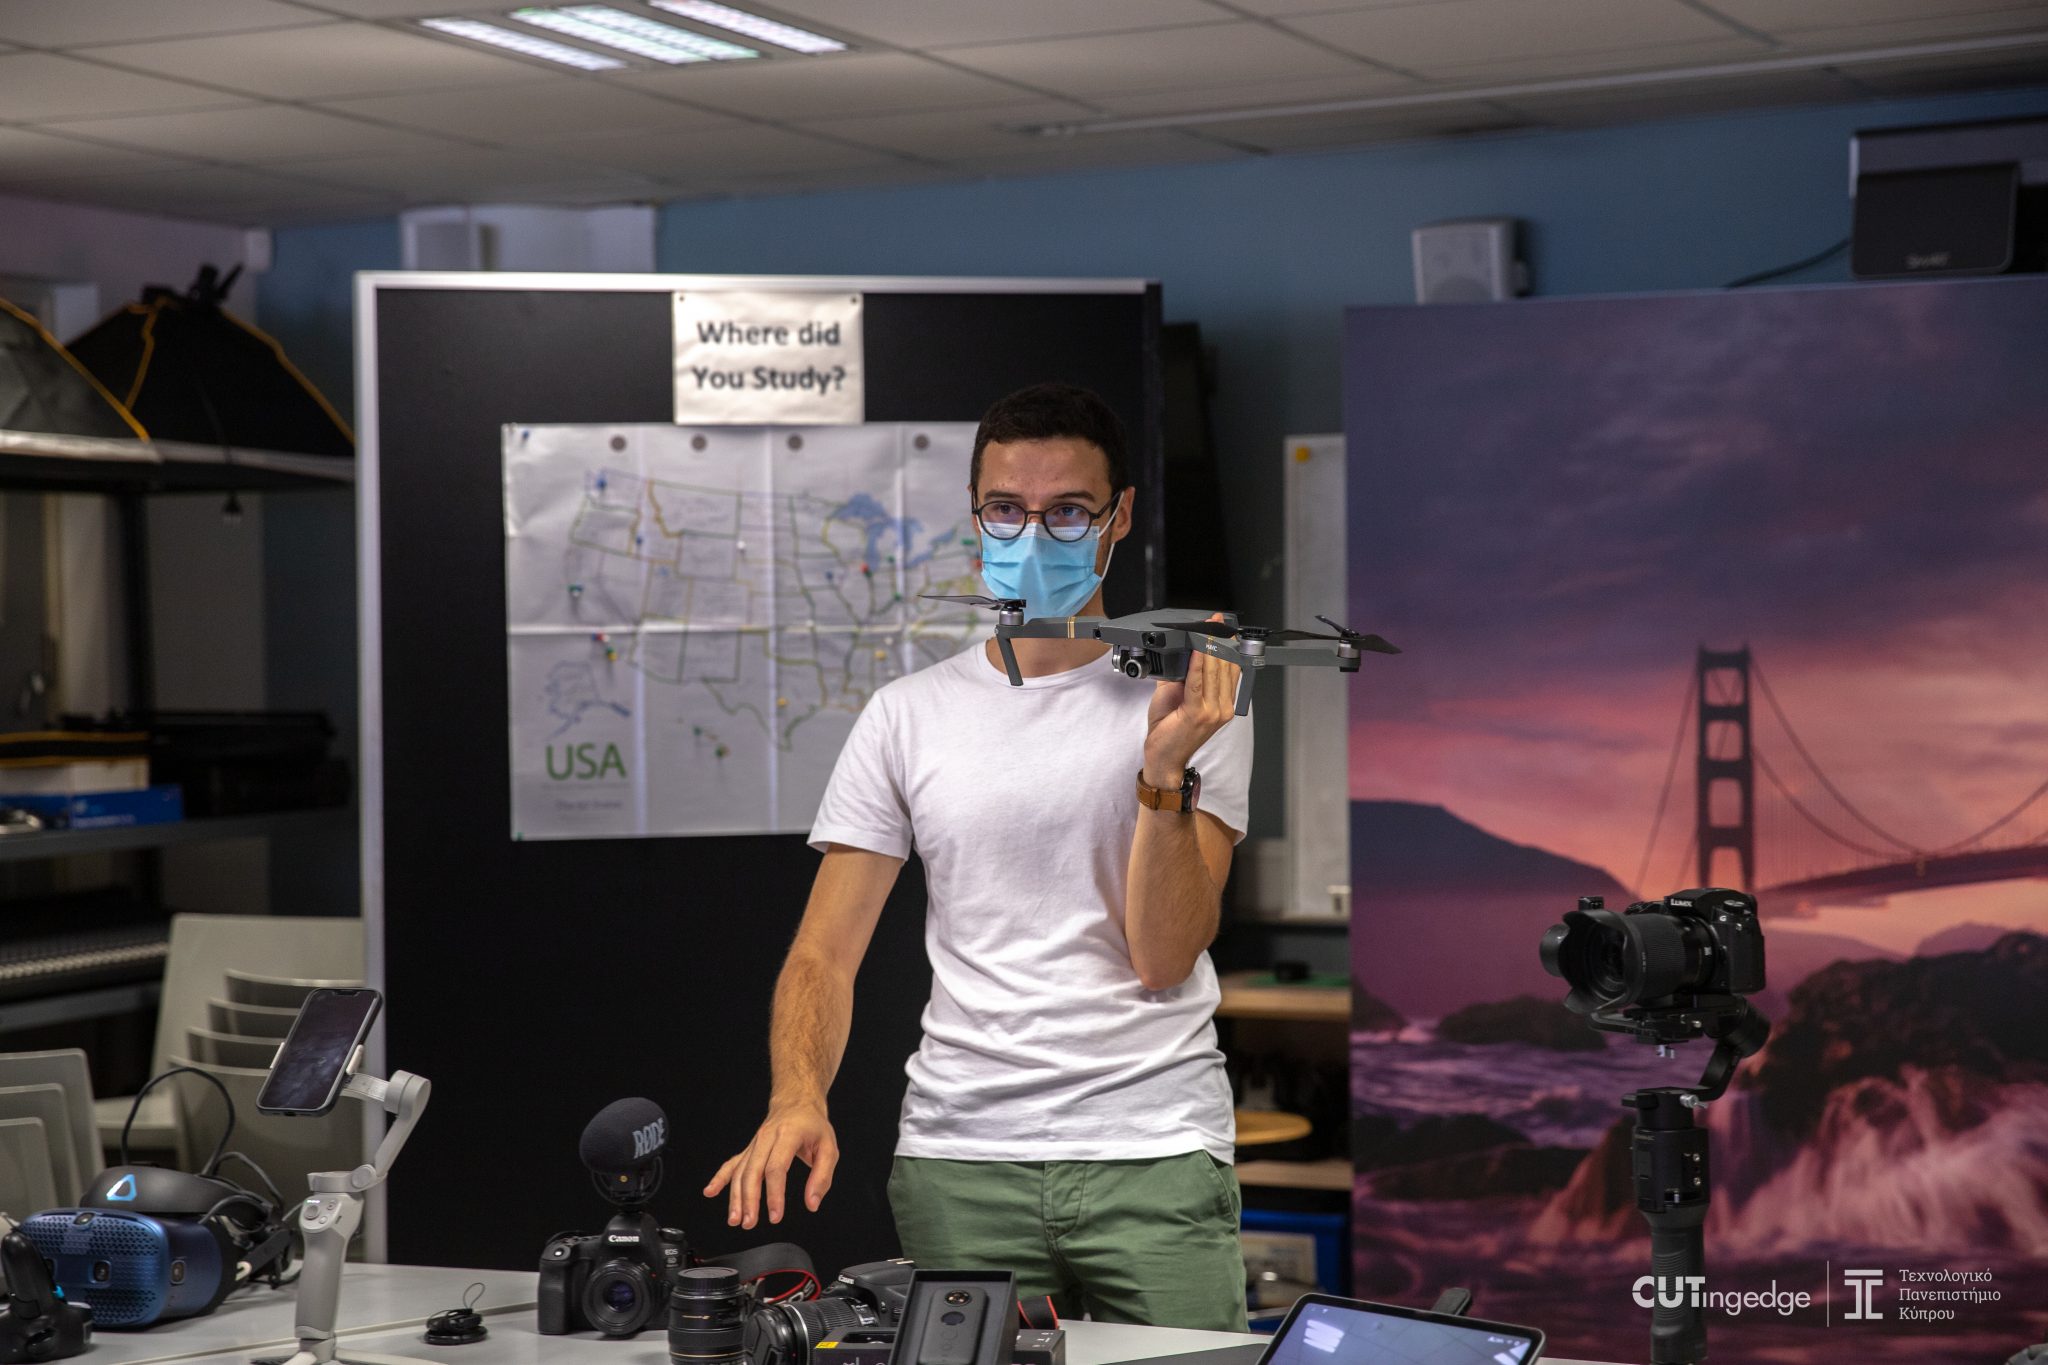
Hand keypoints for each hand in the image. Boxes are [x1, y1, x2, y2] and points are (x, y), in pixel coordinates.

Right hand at [702, 1099, 838, 1228]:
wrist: (797, 1103)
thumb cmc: (813, 1126)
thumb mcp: (829, 1148)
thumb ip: (822, 1177)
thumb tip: (812, 1203)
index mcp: (788, 1135)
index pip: (776, 1168)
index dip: (774, 1194)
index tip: (775, 1217)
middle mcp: (767, 1137)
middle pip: (753, 1171)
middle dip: (749, 1200)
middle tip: (749, 1223)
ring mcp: (755, 1143)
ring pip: (740, 1171)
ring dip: (735, 1197)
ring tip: (735, 1220)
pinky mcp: (749, 1149)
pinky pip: (732, 1164)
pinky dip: (720, 1178)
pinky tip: (710, 1191)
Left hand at [1144, 617, 1241, 784]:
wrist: (1164, 759)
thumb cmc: (1170, 732)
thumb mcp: (1179, 697)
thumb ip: (1184, 675)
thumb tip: (1183, 652)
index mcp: (1223, 704)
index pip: (1231, 668)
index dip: (1226, 645)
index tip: (1220, 627)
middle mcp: (1222, 708)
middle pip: (1224, 666)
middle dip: (1216, 641)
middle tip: (1212, 622)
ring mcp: (1213, 712)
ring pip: (1213, 672)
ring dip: (1206, 648)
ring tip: (1203, 629)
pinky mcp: (1197, 714)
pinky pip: (1197, 682)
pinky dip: (1195, 663)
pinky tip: (1194, 649)